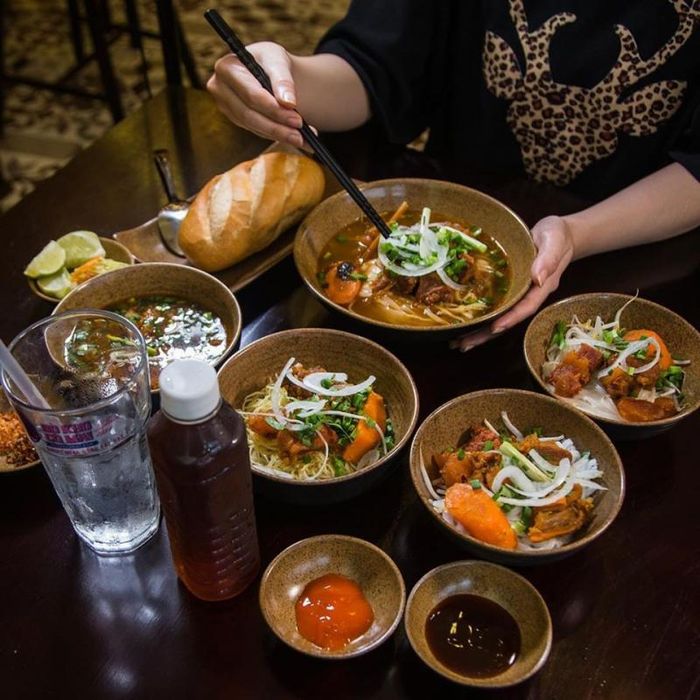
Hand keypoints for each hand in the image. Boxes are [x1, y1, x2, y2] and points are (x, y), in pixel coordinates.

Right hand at [207, 42, 304, 147]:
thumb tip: (288, 103)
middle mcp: (220, 88)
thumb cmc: (270, 60)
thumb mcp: (278, 60)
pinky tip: (296, 139)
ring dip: (279, 135)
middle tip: (300, 136)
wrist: (268, 68)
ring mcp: (226, 106)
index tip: (297, 120)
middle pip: (250, 115)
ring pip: (253, 127)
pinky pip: (257, 131)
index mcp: (227, 68)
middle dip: (277, 127)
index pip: (251, 95)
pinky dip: (277, 136)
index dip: (274, 109)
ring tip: (302, 140)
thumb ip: (283, 79)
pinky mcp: (235, 119)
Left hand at [450, 215, 574, 350]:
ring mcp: (520, 295)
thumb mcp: (554, 239)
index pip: (526, 306)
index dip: (511, 318)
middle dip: (487, 334)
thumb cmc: (556, 235)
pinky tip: (465, 325)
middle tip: (464, 344)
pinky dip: (481, 318)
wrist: (558, 235)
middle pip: (509, 320)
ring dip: (480, 332)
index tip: (495, 327)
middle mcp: (530, 295)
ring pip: (500, 318)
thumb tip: (539, 278)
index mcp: (542, 286)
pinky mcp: (511, 290)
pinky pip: (496, 307)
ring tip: (458, 343)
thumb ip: (549, 258)